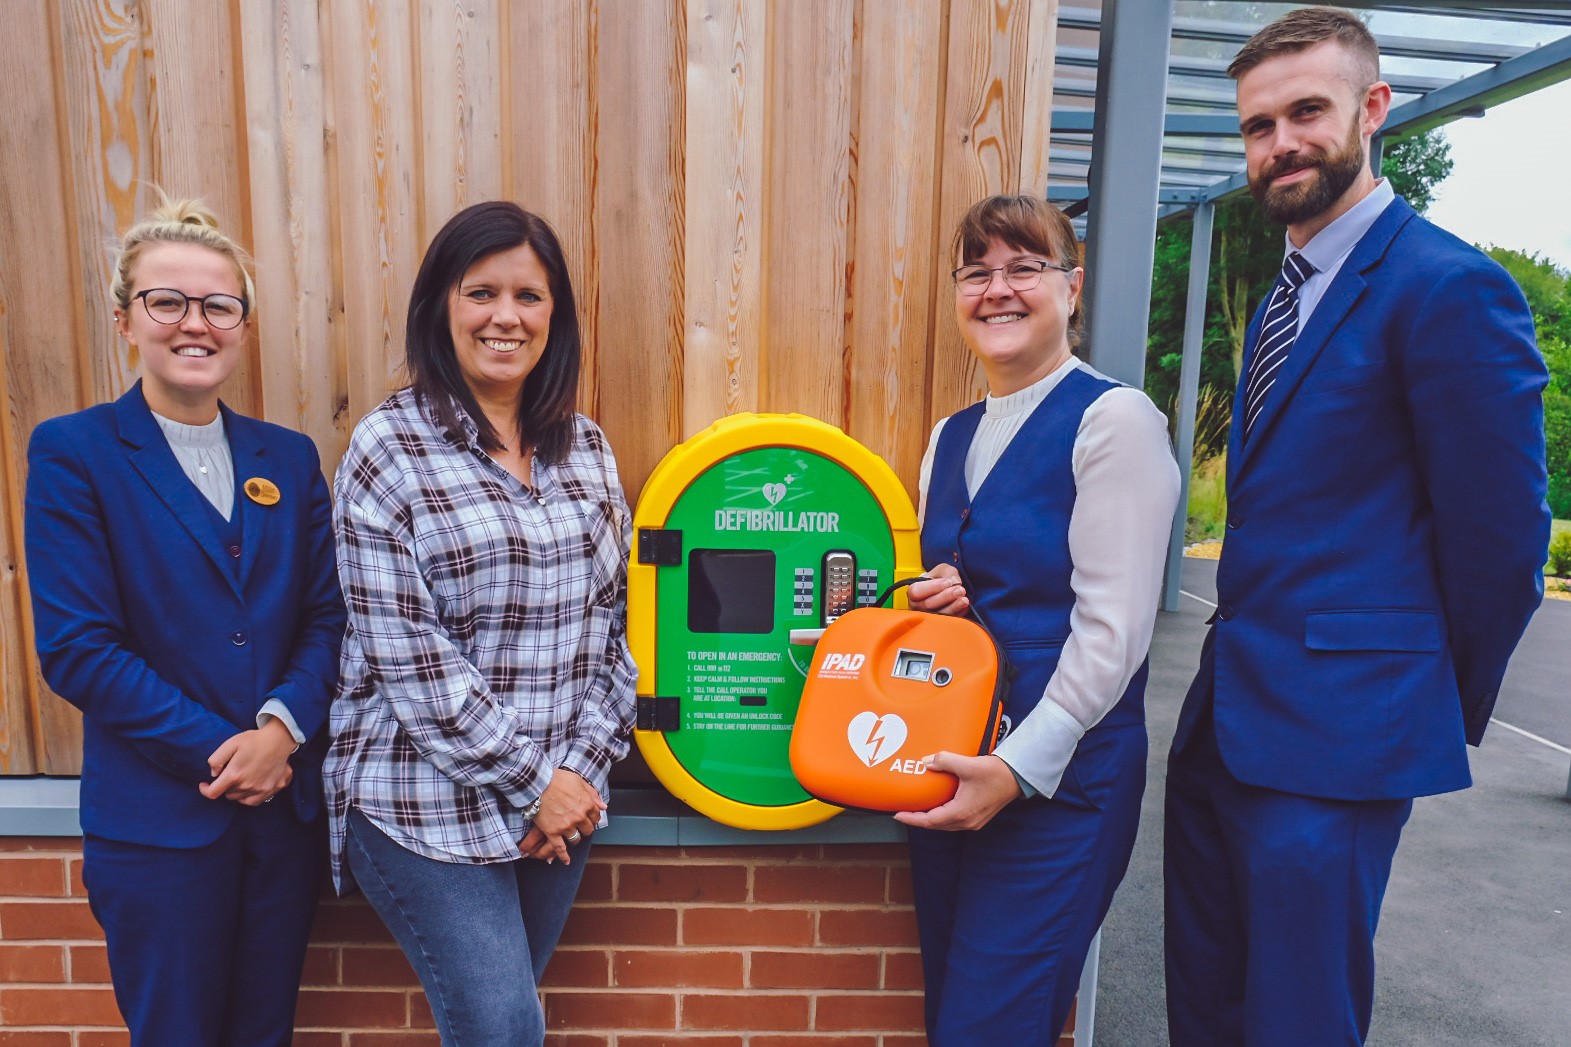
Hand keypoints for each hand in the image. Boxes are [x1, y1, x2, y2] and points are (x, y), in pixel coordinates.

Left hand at [200, 718, 296, 804]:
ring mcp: (260, 789)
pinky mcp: (271, 790)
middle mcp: (247, 786)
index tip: (204, 785)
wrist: (280, 739)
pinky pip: (253, 802)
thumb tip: (213, 774)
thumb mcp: (230, 743)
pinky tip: (248, 788)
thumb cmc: (254, 740)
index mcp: (234, 775)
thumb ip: (216, 760)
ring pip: (239, 799)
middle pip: (227, 794)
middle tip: (229, 773)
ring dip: (236, 792)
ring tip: (239, 779)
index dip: (205, 790)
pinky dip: (247, 798)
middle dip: (225, 786)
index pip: (213, 792)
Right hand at [518, 769, 605, 864]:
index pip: (596, 817)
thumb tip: (603, 806)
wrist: (538, 783)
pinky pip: (560, 848)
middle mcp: (579, 817)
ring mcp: (566, 826)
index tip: (588, 818)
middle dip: (584, 828)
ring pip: (576, 839)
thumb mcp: (579, 781)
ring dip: (575, 838)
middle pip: (587, 830)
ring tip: (570, 834)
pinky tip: (566, 861)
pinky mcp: (552, 832)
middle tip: (579, 826)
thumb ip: (592, 794)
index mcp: (587, 804)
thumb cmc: (558, 779)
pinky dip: (563, 856)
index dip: (592, 818)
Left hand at [893, 752, 1020, 830]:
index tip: (897, 814)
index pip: (930, 821)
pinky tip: (937, 806)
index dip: (912, 819)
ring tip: (917, 810)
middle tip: (903, 811)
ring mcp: (973, 822)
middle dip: (918, 820)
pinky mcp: (978, 817)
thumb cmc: (995, 773)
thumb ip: (944, 761)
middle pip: (935, 826)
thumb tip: (926, 762)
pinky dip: (941, 816)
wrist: (1017, 777)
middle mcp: (966, 822)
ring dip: (930, 819)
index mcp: (961, 812)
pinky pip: (954, 821)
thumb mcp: (967, 765)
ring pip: (945, 825)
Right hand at [905, 564, 969, 616]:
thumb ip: (947, 572)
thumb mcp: (941, 570)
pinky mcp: (939, 624)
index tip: (948, 582)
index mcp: (913, 592)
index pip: (917, 591)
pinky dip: (958, 614)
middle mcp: (917, 606)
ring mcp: (927, 617)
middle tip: (960, 590)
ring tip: (964, 599)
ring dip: (953, 607)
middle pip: (928, 604)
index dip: (933, 587)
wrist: (942, 591)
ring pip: (938, 615)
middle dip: (946, 596)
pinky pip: (948, 621)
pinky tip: (965, 607)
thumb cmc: (938, 580)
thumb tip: (955, 582)